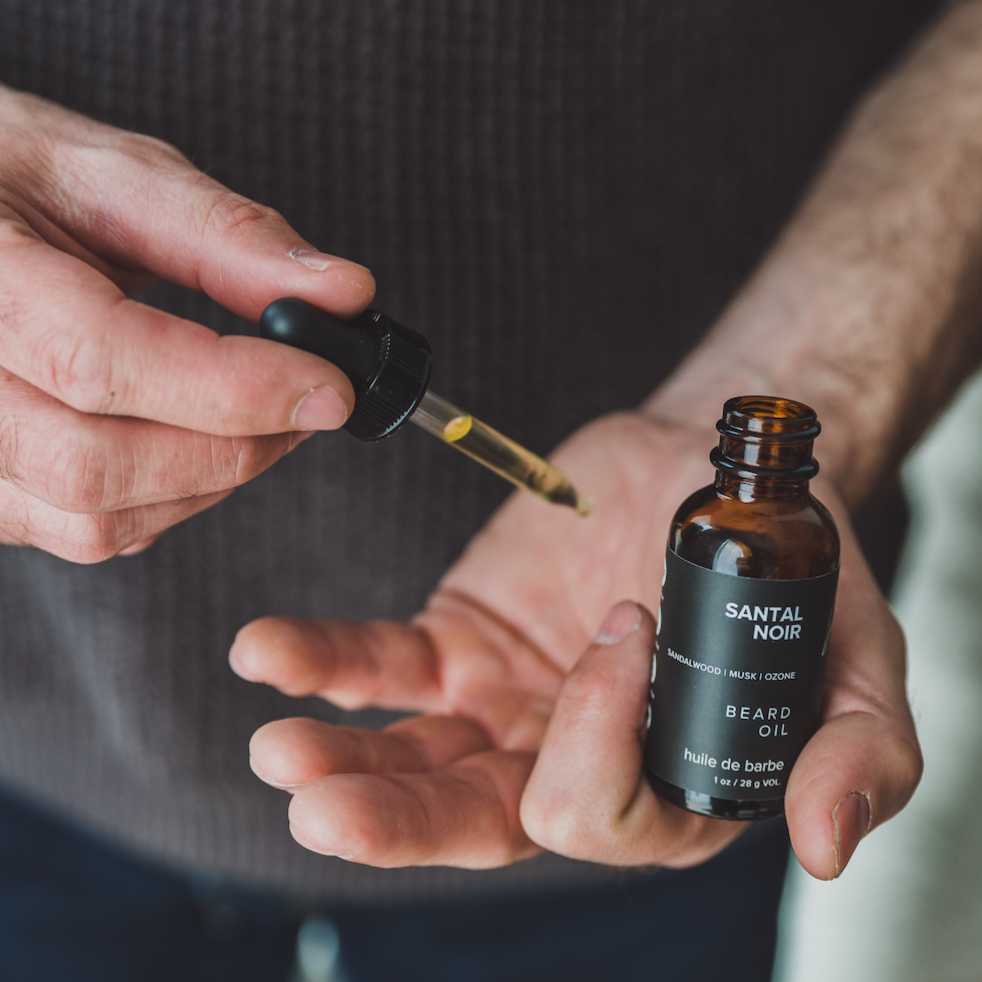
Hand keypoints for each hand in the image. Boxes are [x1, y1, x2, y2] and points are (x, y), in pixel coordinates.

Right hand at [0, 85, 374, 560]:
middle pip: (96, 465)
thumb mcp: (112, 175)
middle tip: (308, 403)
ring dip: (211, 480)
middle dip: (235, 446)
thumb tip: (344, 292)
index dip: (233, 388)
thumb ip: (227, 236)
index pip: (99, 361)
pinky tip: (198, 443)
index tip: (328, 385)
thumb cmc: (12, 180)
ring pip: (95, 520)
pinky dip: (169, 501)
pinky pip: (85, 533)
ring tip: (260, 418)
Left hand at [231, 412, 920, 876]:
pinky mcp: (457, 642)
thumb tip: (824, 844)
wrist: (717, 469)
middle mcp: (572, 763)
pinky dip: (323, 662)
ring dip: (340, 758)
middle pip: (475, 820)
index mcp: (663, 790)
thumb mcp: (853, 660)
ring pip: (411, 759)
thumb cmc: (786, 563)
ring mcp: (505, 707)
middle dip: (398, 820)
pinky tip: (267, 655)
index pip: (597, 813)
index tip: (627, 624)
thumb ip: (856, 754)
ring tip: (279, 746)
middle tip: (325, 806)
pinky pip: (383, 666)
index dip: (600, 731)